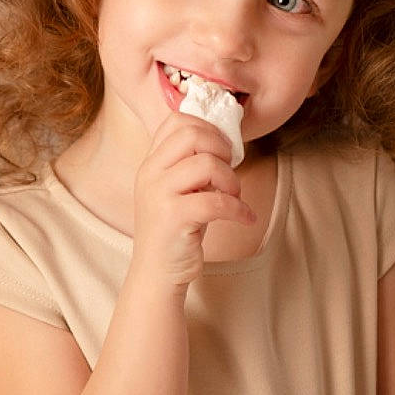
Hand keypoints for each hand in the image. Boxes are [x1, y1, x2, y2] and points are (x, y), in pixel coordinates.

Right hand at [127, 112, 254, 291]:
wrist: (156, 273)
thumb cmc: (175, 230)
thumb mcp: (177, 190)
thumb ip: (190, 164)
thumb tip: (226, 141)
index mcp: (150, 162)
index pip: (176, 120)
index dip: (208, 128)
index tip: (223, 149)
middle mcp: (150, 173)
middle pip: (192, 134)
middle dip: (222, 149)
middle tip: (229, 171)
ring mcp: (158, 194)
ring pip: (206, 164)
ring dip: (231, 179)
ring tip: (234, 196)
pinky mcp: (173, 218)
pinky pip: (216, 201)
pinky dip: (239, 208)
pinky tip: (245, 218)